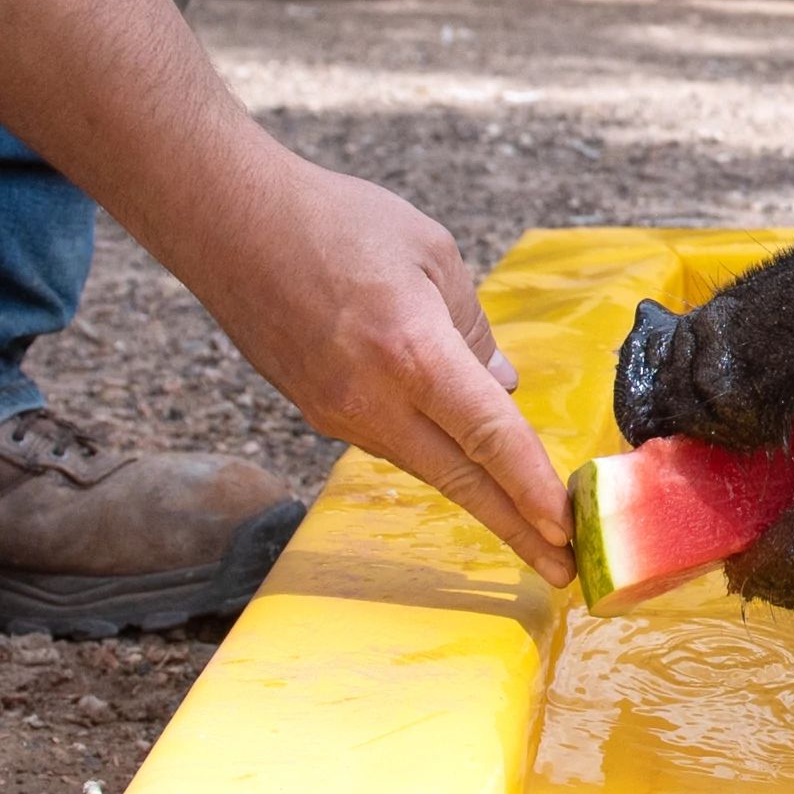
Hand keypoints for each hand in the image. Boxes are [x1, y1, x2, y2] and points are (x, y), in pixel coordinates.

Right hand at [198, 148, 573, 570]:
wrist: (225, 221)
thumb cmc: (334, 220)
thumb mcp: (431, 254)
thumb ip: (472, 328)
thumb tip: (501, 387)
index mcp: (412, 352)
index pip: (489, 435)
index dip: (533, 487)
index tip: (567, 529)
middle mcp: (372, 399)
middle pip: (459, 480)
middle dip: (517, 528)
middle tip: (563, 573)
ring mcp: (337, 413)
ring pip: (423, 463)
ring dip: (475, 490)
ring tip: (528, 518)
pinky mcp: (315, 411)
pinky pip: (388, 441)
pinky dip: (430, 451)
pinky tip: (458, 452)